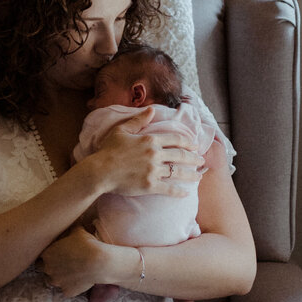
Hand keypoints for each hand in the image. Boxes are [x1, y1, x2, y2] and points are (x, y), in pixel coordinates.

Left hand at [39, 226, 108, 296]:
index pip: (39, 255)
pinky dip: (70, 286)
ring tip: (68, 271)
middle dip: (49, 265)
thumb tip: (70, 222)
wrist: (99, 262)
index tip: (54, 252)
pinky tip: (78, 280)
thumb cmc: (88, 244)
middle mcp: (48, 268)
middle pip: (42, 268)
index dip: (47, 253)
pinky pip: (65, 289)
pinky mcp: (67, 291)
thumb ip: (69, 230)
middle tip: (60, 261)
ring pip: (51, 280)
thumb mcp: (78, 231)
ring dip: (57, 276)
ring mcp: (57, 281)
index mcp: (47, 253)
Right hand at [90, 116, 204, 197]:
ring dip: (191, 174)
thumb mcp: (122, 130)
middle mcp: (155, 154)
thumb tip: (152, 109)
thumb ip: (139, 120)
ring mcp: (153, 171)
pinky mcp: (149, 185)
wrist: (100, 171)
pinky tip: (186, 192)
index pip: (176, 139)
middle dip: (194, 158)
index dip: (188, 142)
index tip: (195, 145)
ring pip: (178, 172)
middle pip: (181, 156)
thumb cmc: (108, 150)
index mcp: (150, 140)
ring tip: (199, 176)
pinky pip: (169, 189)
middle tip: (201, 160)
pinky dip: (179, 191)